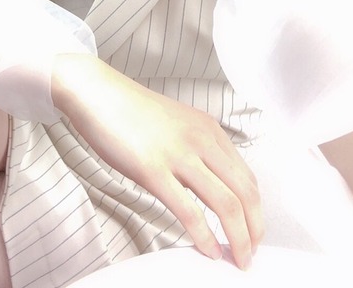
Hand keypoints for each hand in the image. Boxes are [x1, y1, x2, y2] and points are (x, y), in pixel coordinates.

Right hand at [52, 54, 262, 269]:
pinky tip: (208, 250)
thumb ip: (195, 149)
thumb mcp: (175, 124)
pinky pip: (189, 210)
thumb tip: (206, 186)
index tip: (252, 231)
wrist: (97, 92)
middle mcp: (200, 140)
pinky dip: (205, 237)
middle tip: (251, 254)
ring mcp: (178, 154)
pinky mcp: (153, 169)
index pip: (247, 177)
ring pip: (226, 203)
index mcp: (208, 129)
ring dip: (238, 239)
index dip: (256, 211)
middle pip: (245, 192)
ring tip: (237, 260)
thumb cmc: (128, 110)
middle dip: (254, 230)